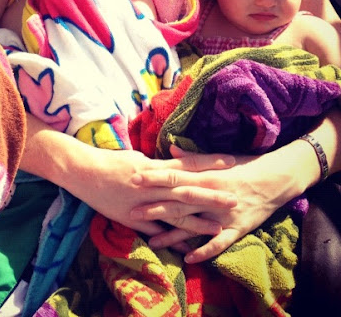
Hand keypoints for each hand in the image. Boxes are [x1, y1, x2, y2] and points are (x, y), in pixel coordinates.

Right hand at [65, 146, 236, 241]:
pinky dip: (171, 241)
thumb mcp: (136, 157)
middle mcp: (150, 186)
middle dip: (210, 196)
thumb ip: (157, 164)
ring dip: (196, 222)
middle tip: (234, 199)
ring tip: (217, 228)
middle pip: (186, 191)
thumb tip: (175, 164)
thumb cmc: (110, 161)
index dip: (208, 163)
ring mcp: (141, 204)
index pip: (186, 164)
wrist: (82, 172)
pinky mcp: (132, 219)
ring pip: (173, 214)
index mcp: (152, 167)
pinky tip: (187, 251)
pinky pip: (155, 232)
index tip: (230, 163)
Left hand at [129, 145, 309, 261]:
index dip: (154, 178)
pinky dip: (204, 251)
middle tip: (132, 212)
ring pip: (194, 225)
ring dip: (173, 234)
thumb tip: (169, 150)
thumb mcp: (217, 159)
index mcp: (205, 176)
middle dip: (155, 207)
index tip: (133, 178)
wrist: (277, 178)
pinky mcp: (238, 228)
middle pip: (179, 201)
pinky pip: (219, 243)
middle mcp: (212, 195)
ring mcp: (224, 213)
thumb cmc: (243, 165)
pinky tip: (188, 258)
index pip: (175, 176)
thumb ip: (191, 159)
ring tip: (152, 241)